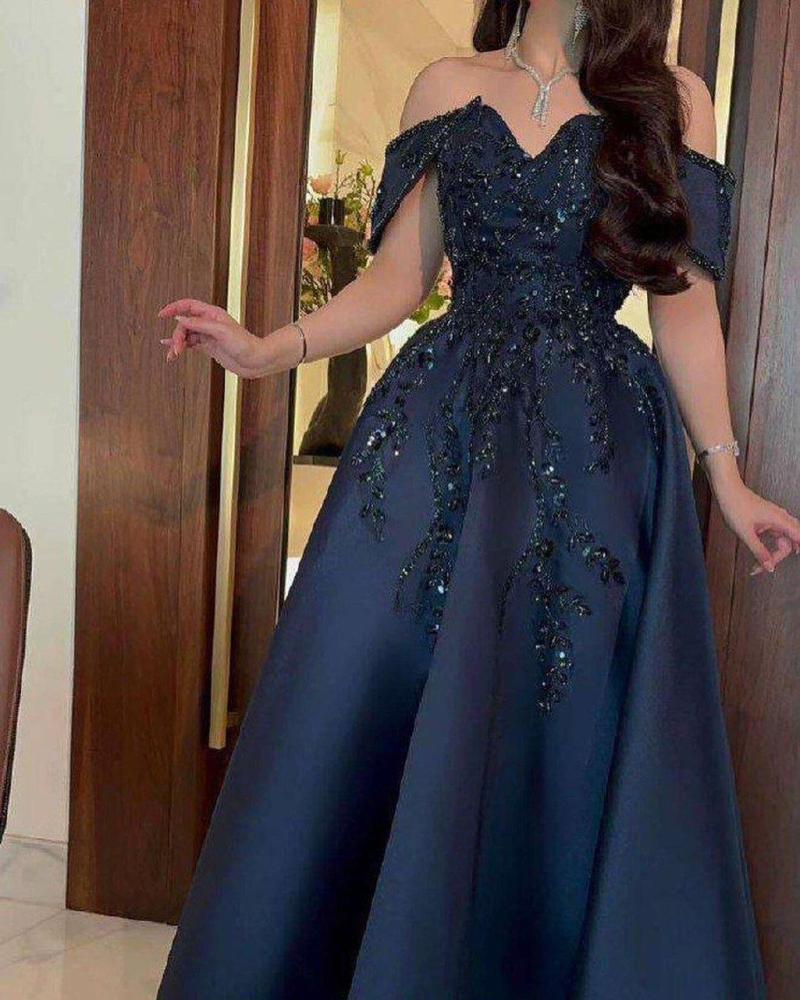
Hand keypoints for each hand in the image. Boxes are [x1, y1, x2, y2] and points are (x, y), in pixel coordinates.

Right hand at [158, 298, 275, 377]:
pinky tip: (172, 350)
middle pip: (185, 324)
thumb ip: (199, 324)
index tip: (161, 315)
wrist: (255, 361)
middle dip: (177, 336)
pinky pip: (191, 344)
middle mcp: (209, 323)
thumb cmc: (245, 344)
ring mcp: (209, 335)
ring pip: (186, 336)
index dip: (173, 308)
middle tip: (176, 349)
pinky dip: (181, 347)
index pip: (188, 306)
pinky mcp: (209, 347)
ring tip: (172, 355)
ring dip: (177, 344)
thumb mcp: (220, 332)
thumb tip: (180, 319)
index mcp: (212, 314)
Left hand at [715, 480, 799, 575]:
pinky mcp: (768, 517)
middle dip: (779, 556)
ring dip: (774, 551)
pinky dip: (770, 544)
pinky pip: (776, 533)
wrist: (726, 490)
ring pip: (783, 537)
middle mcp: (780, 517)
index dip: (795, 552)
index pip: (798, 539)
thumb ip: (759, 551)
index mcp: (779, 520)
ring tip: (759, 562)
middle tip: (764, 565)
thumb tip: (769, 566)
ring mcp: (775, 517)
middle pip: (792, 541)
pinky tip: (759, 549)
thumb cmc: (735, 506)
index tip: (778, 564)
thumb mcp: (746, 533)